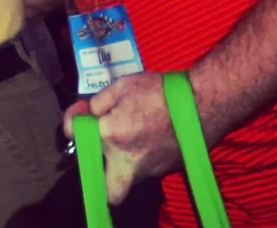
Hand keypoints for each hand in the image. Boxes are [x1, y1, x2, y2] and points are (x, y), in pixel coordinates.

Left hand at [65, 71, 175, 204]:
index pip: (76, 136)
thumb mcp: (121, 86)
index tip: (82, 112)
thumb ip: (98, 103)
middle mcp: (127, 160)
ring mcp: (149, 170)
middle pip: (108, 190)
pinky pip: (146, 170)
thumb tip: (89, 113)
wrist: (202, 104)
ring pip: (127, 178)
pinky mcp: (166, 170)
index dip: (74, 122)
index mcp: (111, 135)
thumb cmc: (159, 91)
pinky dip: (142, 157)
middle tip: (101, 154)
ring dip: (122, 162)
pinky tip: (149, 137)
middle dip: (101, 178)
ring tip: (129, 136)